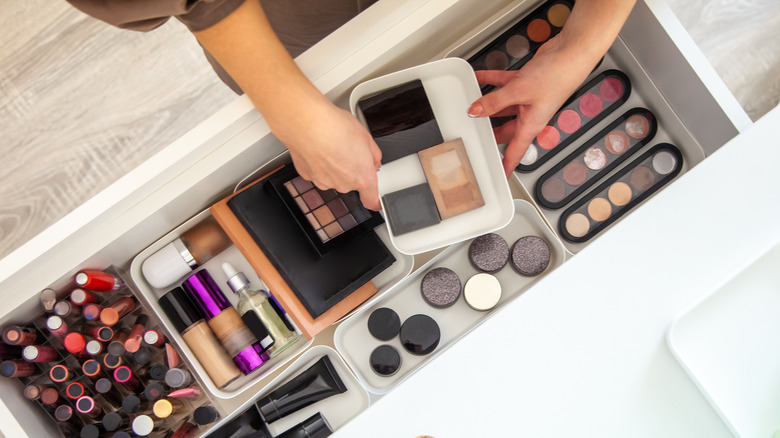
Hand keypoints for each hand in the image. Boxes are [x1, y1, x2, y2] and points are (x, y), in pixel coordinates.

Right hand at [278, 101, 382, 209]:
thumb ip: (374, 156)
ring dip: (334, 166)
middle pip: (351, 183)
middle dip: (351, 169)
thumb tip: (373, 161)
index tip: (375, 198)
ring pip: (333, 177)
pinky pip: (317, 172)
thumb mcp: (366, 137)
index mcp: (362, 177)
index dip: (375, 200)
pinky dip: (318, 163)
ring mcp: (324, 182)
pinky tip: (319, 147)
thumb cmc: (336, 127)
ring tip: (331, 145)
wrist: (307, 124)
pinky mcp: (308, 176)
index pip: (371, 200)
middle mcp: (343, 184)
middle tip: (348, 150)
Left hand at [467, 37, 595, 176]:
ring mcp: (527, 97)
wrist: (571, 53)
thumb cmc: (557, 76)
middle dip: (489, 133)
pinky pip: (503, 84)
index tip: (497, 176)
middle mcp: (529, 114)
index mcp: (531, 125)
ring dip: (486, 103)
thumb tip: (475, 111)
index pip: (515, 152)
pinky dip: (490, 81)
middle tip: (474, 137)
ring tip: (470, 104)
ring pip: (502, 106)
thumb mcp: (519, 91)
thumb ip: (494, 102)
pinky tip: (478, 78)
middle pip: (505, 129)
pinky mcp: (525, 82)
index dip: (506, 166)